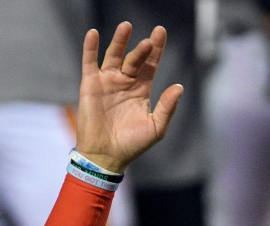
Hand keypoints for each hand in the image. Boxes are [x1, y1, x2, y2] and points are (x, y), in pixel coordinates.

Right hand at [75, 23, 183, 172]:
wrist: (105, 156)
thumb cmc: (132, 144)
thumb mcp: (155, 127)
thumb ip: (167, 107)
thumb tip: (179, 87)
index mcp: (142, 90)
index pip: (151, 64)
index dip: (156, 48)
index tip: (160, 32)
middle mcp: (125, 82)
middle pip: (135, 58)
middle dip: (142, 48)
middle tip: (149, 40)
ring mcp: (107, 81)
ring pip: (114, 55)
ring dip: (120, 41)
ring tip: (126, 27)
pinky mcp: (90, 85)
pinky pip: (89, 62)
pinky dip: (90, 47)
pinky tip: (93, 33)